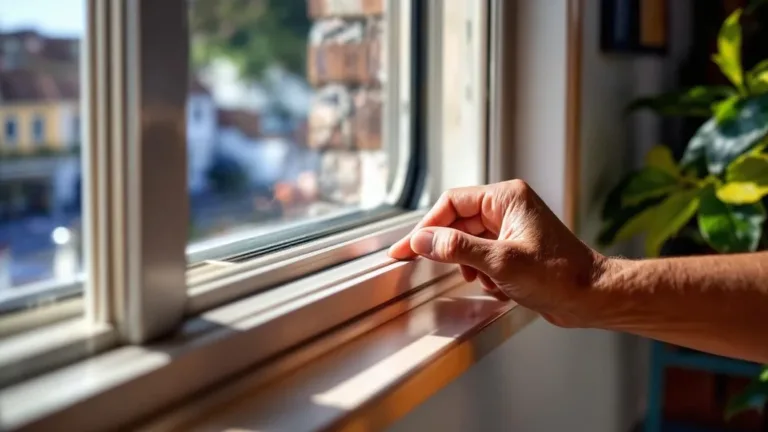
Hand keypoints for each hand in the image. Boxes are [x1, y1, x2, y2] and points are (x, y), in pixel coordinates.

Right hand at [388, 180, 606, 327]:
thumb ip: (457, 248)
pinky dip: (483, 272)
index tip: (406, 247)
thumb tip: (422, 240)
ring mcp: (511, 227)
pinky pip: (483, 255)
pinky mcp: (515, 247)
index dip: (426, 226)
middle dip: (449, 249)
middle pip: (458, 221)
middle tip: (424, 264)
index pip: (452, 203)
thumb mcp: (501, 262)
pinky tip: (497, 286)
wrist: (592, 297)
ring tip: (481, 279)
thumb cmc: (559, 276)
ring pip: (469, 241)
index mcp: (506, 198)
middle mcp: (508, 207)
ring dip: (467, 264)